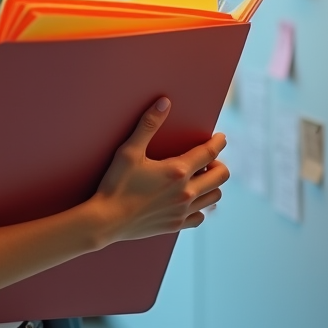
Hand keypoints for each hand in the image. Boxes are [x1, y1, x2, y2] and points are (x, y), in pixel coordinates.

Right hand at [88, 97, 228, 245]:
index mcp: (177, 171)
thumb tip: (164, 102)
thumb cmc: (116, 184)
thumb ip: (148, 124)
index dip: (218, 142)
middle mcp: (186, 192)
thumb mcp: (129, 151)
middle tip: (208, 160)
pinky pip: (201, 217)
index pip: (209, 153)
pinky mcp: (176, 224)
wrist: (106, 220)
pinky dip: (201, 208)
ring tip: (201, 178)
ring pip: (215, 197)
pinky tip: (191, 201)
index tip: (221, 137)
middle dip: (219, 164)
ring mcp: (182, 211)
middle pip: (221, 176)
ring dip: (212, 185)